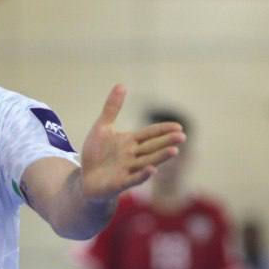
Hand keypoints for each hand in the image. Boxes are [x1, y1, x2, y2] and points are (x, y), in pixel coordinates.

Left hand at [79, 86, 184, 200]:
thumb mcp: (102, 128)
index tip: (179, 126)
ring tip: (174, 151)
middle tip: (182, 136)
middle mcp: (132, 156)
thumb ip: (112, 108)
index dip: (163, 130)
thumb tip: (121, 84)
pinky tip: (151, 169)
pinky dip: (142, 175)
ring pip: (147, 162)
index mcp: (130, 142)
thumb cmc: (96, 154)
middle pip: (152, 147)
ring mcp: (127, 170)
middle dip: (166, 142)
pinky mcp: (119, 183)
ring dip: (160, 157)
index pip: (150, 134)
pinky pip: (133, 179)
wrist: (86, 179)